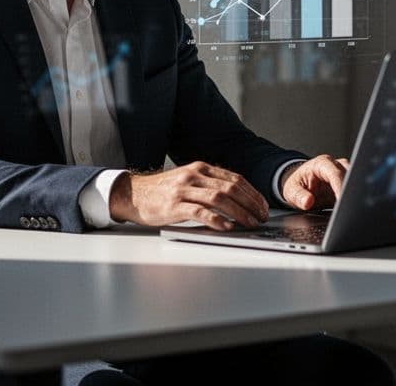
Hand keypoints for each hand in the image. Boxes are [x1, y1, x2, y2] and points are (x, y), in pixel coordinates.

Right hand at [108, 162, 268, 230]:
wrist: (132, 194)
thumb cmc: (162, 191)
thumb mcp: (188, 181)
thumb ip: (209, 185)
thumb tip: (237, 201)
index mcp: (200, 168)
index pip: (235, 179)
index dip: (252, 193)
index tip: (263, 206)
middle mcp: (194, 176)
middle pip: (230, 188)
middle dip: (250, 204)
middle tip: (261, 217)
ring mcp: (183, 190)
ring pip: (219, 199)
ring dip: (239, 213)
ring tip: (250, 224)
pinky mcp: (174, 206)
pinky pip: (200, 212)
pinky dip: (217, 220)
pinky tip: (227, 227)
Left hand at [281, 155, 349, 210]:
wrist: (301, 184)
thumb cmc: (297, 184)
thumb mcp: (291, 191)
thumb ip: (299, 196)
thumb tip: (307, 202)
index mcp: (321, 164)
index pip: (335, 174)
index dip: (340, 187)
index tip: (342, 201)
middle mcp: (336, 166)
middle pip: (350, 176)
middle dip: (350, 192)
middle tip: (347, 209)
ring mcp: (344, 174)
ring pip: (355, 183)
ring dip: (353, 196)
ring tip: (349, 210)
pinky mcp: (348, 184)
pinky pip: (354, 191)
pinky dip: (353, 200)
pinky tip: (350, 210)